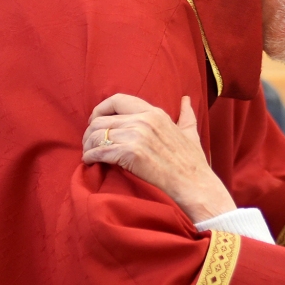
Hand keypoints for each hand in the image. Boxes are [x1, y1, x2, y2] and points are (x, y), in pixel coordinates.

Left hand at [82, 94, 235, 222]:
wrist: (195, 185)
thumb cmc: (193, 163)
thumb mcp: (190, 133)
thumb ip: (186, 115)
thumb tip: (186, 100)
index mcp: (155, 113)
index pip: (117, 100)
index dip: (101, 109)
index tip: (97, 121)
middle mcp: (144, 120)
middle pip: (101, 120)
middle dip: (90, 132)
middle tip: (91, 144)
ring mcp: (137, 137)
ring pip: (97, 135)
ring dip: (88, 145)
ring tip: (90, 154)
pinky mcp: (131, 154)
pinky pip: (99, 151)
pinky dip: (91, 157)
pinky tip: (91, 162)